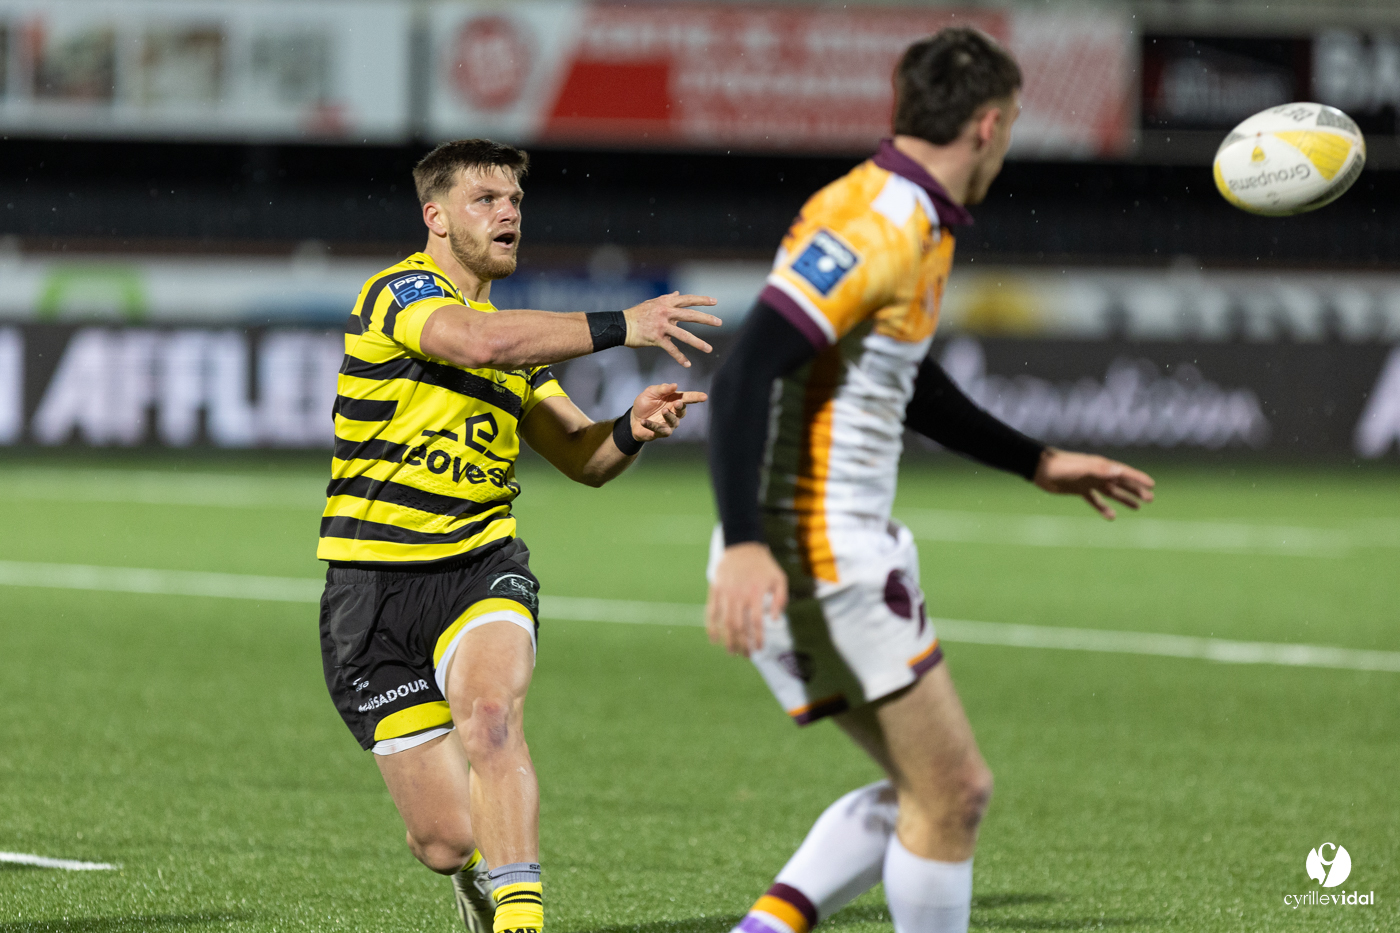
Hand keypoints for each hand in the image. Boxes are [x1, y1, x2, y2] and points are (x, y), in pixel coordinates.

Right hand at [623, 292, 720, 367]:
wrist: (621, 324)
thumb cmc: (637, 313)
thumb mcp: (653, 302)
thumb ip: (667, 299)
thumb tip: (678, 293)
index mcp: (666, 303)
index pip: (688, 299)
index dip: (702, 300)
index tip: (715, 301)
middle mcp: (666, 312)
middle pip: (690, 315)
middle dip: (706, 319)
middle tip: (719, 322)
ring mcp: (662, 326)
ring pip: (684, 335)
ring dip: (698, 342)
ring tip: (709, 349)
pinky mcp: (657, 338)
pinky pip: (671, 349)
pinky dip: (679, 357)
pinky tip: (687, 364)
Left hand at [630, 383, 706, 440]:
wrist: (634, 418)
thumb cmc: (645, 403)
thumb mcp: (651, 392)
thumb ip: (662, 388)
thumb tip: (675, 385)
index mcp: (673, 399)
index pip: (687, 398)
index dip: (696, 397)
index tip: (704, 397)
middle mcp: (674, 412)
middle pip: (683, 411)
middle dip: (681, 407)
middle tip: (677, 403)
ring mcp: (669, 423)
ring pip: (674, 421)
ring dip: (669, 416)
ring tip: (663, 411)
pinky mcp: (661, 432)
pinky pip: (659, 429)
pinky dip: (651, 425)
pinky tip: (644, 421)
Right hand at [706, 542, 787, 656]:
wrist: (742, 545)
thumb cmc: (763, 564)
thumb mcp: (779, 578)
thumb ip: (781, 599)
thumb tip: (775, 619)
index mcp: (756, 593)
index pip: (757, 622)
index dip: (758, 638)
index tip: (759, 649)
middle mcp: (739, 595)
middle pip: (739, 627)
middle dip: (742, 644)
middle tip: (746, 655)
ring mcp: (725, 593)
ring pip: (725, 622)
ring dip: (728, 640)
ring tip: (732, 652)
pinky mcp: (715, 590)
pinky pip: (711, 612)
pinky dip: (711, 627)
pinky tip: (714, 639)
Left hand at [1033, 448, 1155, 519]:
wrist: (1040, 469)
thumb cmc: (1062, 466)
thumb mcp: (1082, 468)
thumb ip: (1100, 470)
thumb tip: (1119, 472)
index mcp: (1101, 466)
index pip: (1124, 473)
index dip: (1138, 478)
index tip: (1152, 485)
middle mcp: (1097, 473)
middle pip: (1121, 483)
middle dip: (1135, 490)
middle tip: (1150, 499)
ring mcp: (1089, 482)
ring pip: (1110, 492)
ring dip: (1124, 499)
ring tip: (1137, 508)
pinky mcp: (1079, 490)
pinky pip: (1094, 500)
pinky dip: (1103, 508)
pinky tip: (1111, 517)